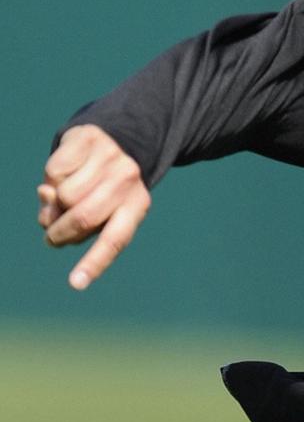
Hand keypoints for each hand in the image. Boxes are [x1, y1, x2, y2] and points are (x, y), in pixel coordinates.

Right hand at [38, 124, 150, 289]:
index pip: (115, 239)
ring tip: (62, 198)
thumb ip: (75, 218)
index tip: (76, 283)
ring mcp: (110, 158)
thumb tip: (48, 199)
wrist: (115, 138)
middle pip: (83, 218)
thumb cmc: (103, 185)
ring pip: (65, 194)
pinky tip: (65, 172)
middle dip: (60, 232)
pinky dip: (51, 178)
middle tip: (51, 236)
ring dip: (53, 202)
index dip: (93, 262)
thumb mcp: (100, 207)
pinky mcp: (88, 140)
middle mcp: (128, 180)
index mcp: (137, 205)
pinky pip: (54, 171)